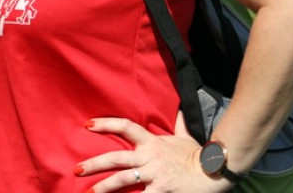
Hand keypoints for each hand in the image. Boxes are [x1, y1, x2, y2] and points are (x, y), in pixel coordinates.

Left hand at [75, 114, 231, 191]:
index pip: (125, 127)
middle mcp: (150, 157)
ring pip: (124, 180)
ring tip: (90, 192)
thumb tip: (179, 107)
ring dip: (105, 187)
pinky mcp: (162, 191)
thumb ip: (177, 122)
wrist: (215, 171)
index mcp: (152, 142)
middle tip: (77, 169)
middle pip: (116, 158)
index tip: (88, 125)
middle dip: (94, 164)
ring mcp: (155, 175)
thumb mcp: (185, 135)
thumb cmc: (198, 155)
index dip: (106, 124)